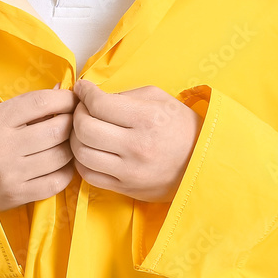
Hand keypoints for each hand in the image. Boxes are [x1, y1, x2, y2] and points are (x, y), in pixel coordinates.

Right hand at [0, 86, 77, 212]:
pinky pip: (56, 182)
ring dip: (70, 147)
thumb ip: (26, 105)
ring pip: (60, 156)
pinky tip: (61, 164)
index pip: (41, 102)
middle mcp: (3, 147)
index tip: (72, 99)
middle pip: (56, 130)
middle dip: (71, 123)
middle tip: (74, 121)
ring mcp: (10, 174)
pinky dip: (66, 171)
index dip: (64, 99)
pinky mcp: (16, 195)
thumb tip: (60, 90)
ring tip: (67, 142)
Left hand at [68, 80, 202, 202]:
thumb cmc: (180, 126)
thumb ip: (124, 95)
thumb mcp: (159, 99)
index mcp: (147, 118)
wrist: (203, 163)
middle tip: (82, 108)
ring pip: (82, 154)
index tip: (83, 88)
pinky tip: (90, 149)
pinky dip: (82, 160)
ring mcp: (130, 171)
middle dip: (76, 114)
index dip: (84, 93)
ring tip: (84, 129)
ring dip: (75, 138)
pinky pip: (89, 175)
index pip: (99, 104)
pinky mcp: (126, 188)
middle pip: (85, 129)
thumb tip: (92, 96)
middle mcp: (138, 146)